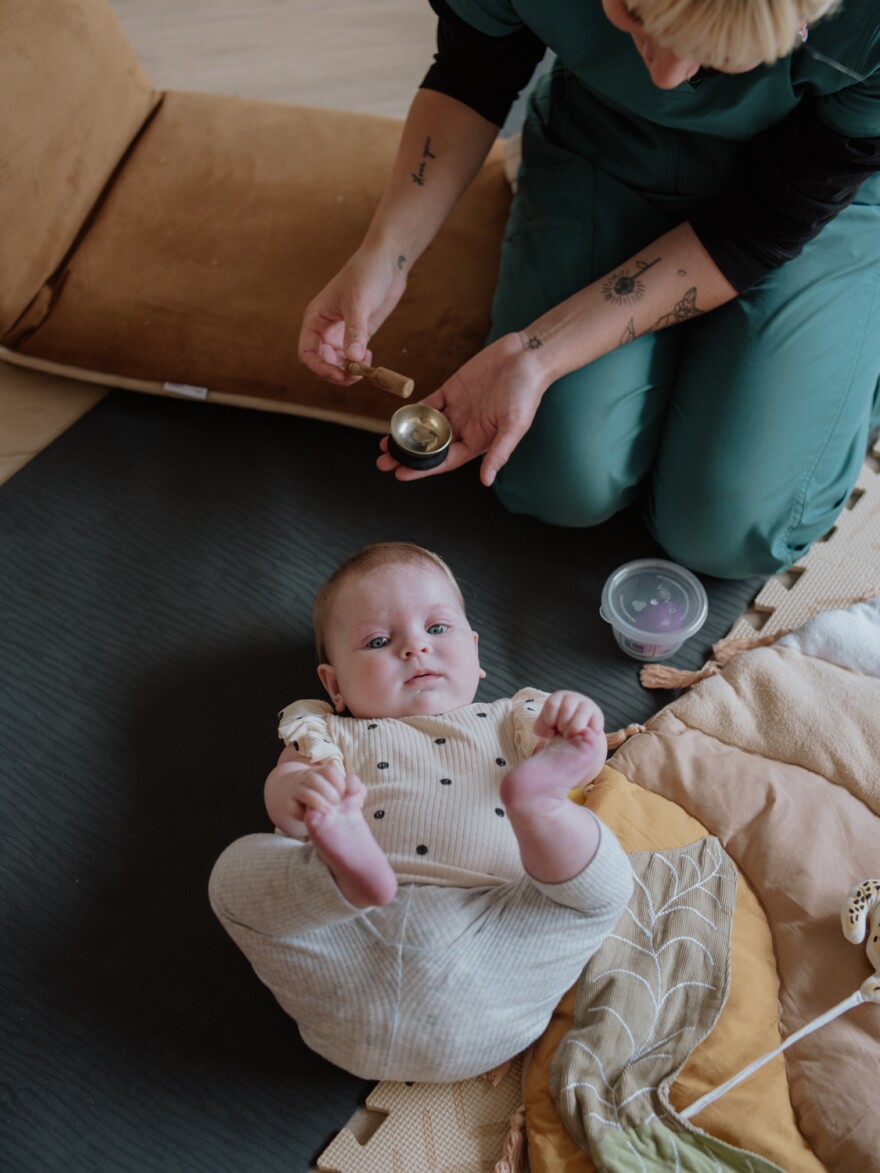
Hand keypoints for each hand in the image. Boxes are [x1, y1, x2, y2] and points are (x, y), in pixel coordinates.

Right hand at [267, 760, 349, 824]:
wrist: (305, 800)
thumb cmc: (330, 795)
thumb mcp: (343, 790)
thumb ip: (356, 790)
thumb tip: (358, 799)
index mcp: (322, 772)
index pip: (329, 771)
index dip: (339, 782)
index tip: (345, 793)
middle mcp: (307, 778)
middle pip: (314, 779)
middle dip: (328, 791)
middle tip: (337, 803)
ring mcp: (297, 791)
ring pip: (304, 792)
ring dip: (317, 801)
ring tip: (329, 811)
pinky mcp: (290, 805)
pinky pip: (294, 808)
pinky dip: (303, 813)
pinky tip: (314, 817)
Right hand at [298, 244, 407, 383]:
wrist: (387, 262)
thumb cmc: (366, 274)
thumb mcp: (359, 302)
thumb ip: (355, 331)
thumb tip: (353, 359)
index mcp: (315, 319)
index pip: (307, 353)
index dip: (320, 368)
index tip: (340, 375)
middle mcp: (324, 329)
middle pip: (321, 362)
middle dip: (335, 372)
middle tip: (356, 376)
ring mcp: (341, 333)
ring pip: (337, 363)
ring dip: (348, 372)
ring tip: (364, 369)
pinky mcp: (358, 335)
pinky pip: (353, 358)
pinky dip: (360, 364)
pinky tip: (370, 359)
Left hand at [376, 331, 550, 486]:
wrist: (527, 356)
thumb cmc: (526, 392)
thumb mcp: (514, 425)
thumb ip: (499, 452)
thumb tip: (486, 480)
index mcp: (478, 442)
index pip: (444, 461)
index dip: (422, 470)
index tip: (400, 474)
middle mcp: (465, 429)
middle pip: (430, 448)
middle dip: (406, 456)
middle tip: (383, 462)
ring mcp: (457, 409)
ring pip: (425, 427)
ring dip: (405, 436)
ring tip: (383, 444)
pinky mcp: (452, 390)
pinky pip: (428, 404)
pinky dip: (413, 411)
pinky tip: (397, 418)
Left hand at [534, 691, 604, 742]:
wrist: (575, 730)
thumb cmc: (557, 726)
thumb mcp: (544, 726)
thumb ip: (542, 729)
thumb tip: (552, 733)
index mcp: (559, 696)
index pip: (552, 704)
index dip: (549, 720)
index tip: (551, 726)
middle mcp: (574, 697)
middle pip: (566, 710)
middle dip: (562, 726)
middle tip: (562, 731)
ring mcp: (588, 705)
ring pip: (580, 718)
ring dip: (573, 730)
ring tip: (570, 734)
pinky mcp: (598, 717)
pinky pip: (593, 726)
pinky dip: (586, 734)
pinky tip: (581, 735)